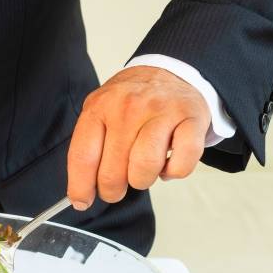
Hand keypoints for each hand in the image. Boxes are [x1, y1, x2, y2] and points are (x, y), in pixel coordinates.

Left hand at [67, 66, 209, 209]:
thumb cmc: (132, 100)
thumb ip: (89, 148)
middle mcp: (128, 108)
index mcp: (99, 107)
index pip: (83, 157)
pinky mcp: (191, 119)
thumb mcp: (101, 111)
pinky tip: (167, 163)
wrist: (171, 70)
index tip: (82, 201)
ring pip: (145, 169)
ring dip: (143, 180)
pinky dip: (174, 173)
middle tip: (117, 186)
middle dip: (113, 190)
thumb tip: (81, 194)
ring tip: (143, 170)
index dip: (81, 187)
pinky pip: (181, 165)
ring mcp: (161, 112)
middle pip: (113, 171)